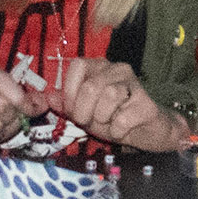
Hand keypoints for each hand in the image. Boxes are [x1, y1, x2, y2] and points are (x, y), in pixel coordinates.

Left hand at [49, 58, 186, 151]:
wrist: (149, 132)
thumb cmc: (114, 118)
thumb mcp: (85, 112)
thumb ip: (67, 105)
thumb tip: (49, 97)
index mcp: (100, 67)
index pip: (77, 66)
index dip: (70, 91)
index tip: (73, 110)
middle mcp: (118, 69)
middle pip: (91, 86)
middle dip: (83, 111)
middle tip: (88, 122)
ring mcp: (135, 85)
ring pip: (109, 96)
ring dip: (102, 118)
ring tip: (107, 123)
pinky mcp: (147, 104)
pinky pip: (123, 118)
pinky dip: (117, 131)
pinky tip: (122, 131)